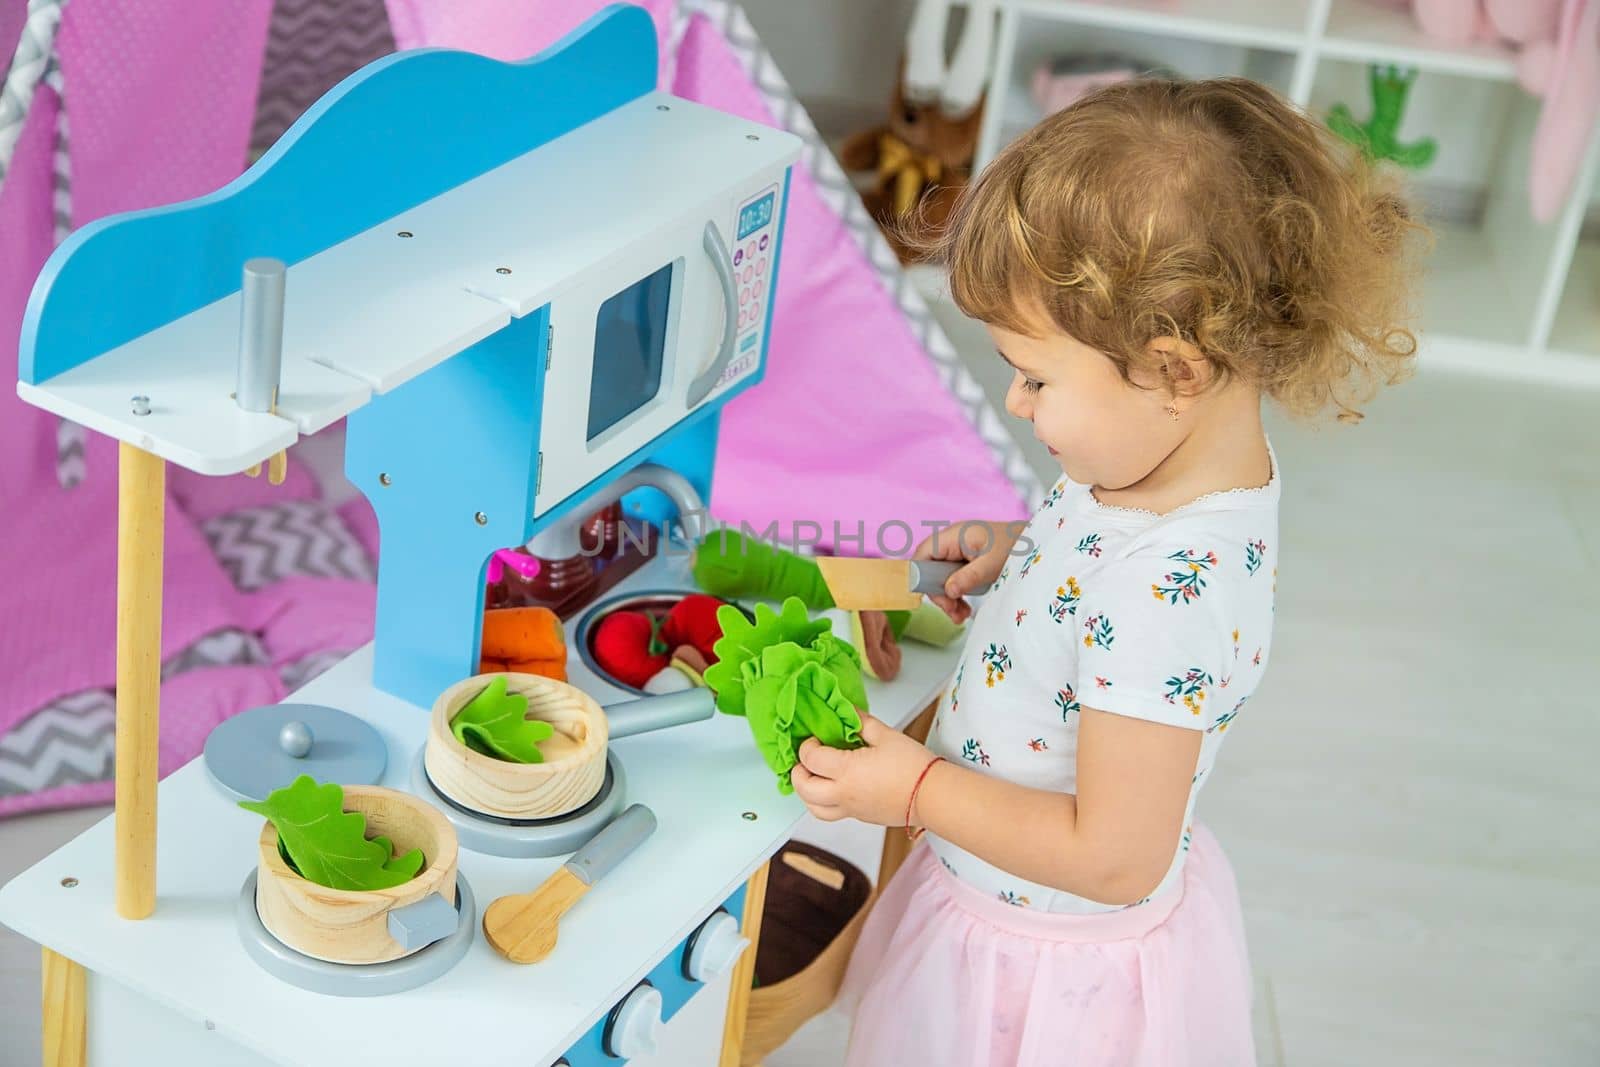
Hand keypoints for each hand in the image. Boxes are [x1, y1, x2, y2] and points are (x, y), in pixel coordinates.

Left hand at [790, 715, 938, 827]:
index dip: (807, 746)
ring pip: (814, 809)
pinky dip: (824, 802)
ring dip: (807, 793)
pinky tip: (835, 787)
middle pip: (804, 789)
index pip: (811, 759)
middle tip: (805, 760)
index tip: (815, 739)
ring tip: (814, 777)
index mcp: (847, 771)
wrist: (933, 796)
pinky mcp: (861, 818)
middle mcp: (844, 794)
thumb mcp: (885, 735)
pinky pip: (833, 814)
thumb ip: (861, 723)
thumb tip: (847, 712)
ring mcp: (851, 809)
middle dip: (797, 772)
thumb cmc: (913, 765)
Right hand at [913, 520, 1019, 622]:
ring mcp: (958, 551)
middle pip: (930, 569)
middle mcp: (952, 542)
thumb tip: (947, 591)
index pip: (923, 553)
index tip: (935, 597)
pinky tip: (965, 609)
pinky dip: (956, 594)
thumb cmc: (1015, 547)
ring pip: (940, 577)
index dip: (921, 575)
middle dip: (939, 593)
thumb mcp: (992, 565)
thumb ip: (968, 577)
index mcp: (954, 536)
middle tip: (953, 612)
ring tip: (961, 615)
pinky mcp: (966, 562)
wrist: (1038, 543)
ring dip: (947, 598)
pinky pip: (952, 579)